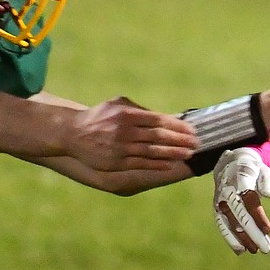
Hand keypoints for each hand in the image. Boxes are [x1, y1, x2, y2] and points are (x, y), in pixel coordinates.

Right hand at [71, 96, 197, 172]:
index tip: (192, 130)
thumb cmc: (100, 116)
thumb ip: (139, 109)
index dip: (177, 126)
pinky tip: (170, 164)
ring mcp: (120, 147)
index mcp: (127, 114)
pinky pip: (141, 164)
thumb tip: (164, 116)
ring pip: (152, 151)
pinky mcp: (116, 162)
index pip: (158, 119)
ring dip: (172, 153)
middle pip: (158, 136)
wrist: (73, 133)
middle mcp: (125, 130)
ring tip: (188, 153)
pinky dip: (157, 164)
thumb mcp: (117, 105)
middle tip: (196, 143)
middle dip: (180, 140)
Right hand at [213, 147, 269, 253]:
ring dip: (242, 238)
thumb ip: (267, 180)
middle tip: (266, 248)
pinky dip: (230, 237)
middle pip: (239, 213)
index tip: (268, 231)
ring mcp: (220, 198)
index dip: (258, 215)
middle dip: (252, 232)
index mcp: (240, 175)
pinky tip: (240, 250)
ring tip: (255, 250)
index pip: (249, 198)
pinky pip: (222, 224)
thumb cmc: (254, 168)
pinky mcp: (217, 207)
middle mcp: (227, 187)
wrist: (232, 163)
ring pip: (229, 221)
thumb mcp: (263, 169)